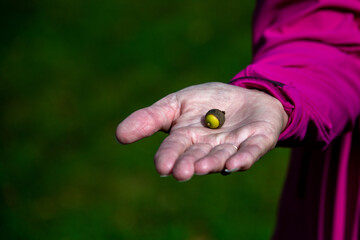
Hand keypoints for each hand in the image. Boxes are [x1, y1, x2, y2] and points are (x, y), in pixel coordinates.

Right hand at [116, 82, 287, 180]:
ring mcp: (234, 145)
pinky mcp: (257, 141)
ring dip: (213, 162)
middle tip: (181, 172)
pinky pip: (251, 151)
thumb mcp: (176, 103)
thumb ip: (151, 118)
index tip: (162, 167)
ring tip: (203, 167)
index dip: (168, 157)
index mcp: (188, 138)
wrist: (243, 95)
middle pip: (197, 157)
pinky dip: (244, 157)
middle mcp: (209, 147)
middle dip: (189, 164)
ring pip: (222, 156)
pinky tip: (236, 163)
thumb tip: (119, 135)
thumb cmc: (207, 102)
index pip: (174, 148)